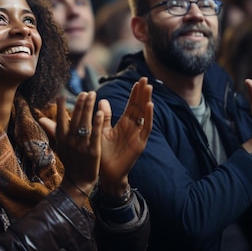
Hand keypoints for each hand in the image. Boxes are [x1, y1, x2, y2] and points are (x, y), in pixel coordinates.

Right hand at [49, 92, 102, 204]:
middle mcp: (70, 141)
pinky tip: (99, 112)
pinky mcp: (93, 152)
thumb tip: (40, 118)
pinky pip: (95, 135)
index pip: (60, 119)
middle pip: (75, 118)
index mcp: (61, 138)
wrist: (78, 181)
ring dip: (88, 108)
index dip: (60, 106)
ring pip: (84, 123)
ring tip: (92, 95)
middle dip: (80, 103)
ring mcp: (81, 146)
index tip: (62, 94)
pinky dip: (97, 123)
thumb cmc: (70, 160)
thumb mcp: (60, 145)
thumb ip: (53, 129)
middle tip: (85, 91)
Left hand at [99, 77, 152, 195]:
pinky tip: (149, 106)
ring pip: (144, 115)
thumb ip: (103, 117)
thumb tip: (101, 100)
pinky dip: (148, 117)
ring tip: (148, 87)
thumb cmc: (103, 153)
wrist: (106, 173)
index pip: (131, 106)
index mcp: (124, 124)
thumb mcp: (101, 131)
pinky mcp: (139, 144)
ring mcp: (137, 135)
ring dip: (146, 101)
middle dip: (142, 93)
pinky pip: (145, 128)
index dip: (134, 94)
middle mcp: (133, 128)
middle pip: (139, 107)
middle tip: (145, 78)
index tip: (137, 81)